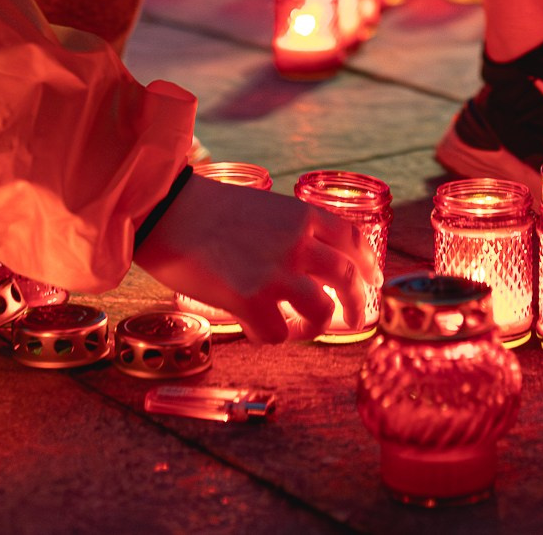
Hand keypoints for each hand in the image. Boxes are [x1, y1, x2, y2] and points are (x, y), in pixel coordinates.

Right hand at [135, 174, 374, 343]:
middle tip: (357, 318)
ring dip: (315, 325)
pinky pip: (278, 333)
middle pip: (348, 279)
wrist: (168, 211)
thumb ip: (288, 230)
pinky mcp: (250, 300)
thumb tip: (303, 261)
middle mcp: (297, 243)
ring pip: (320, 312)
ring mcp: (276, 272)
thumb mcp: (263, 207)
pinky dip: (271, 336)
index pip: (352, 240)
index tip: (373, 278)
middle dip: (358, 303)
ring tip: (302, 329)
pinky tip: (257, 329)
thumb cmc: (208, 208)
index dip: (368, 263)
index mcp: (301, 215)